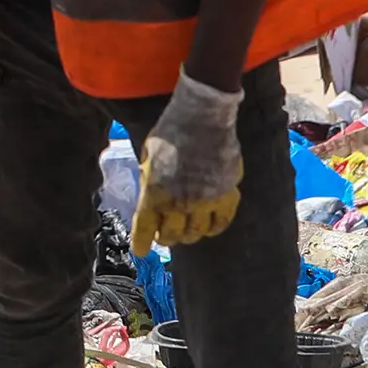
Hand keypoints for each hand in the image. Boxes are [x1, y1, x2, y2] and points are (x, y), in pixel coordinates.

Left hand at [127, 74, 244, 250]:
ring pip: (196, 233)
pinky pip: (222, 222)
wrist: (203, 117)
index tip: (140, 251)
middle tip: (165, 236)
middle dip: (166, 238)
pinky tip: (209, 227)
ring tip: (186, 232)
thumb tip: (150, 194)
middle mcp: (179, 203)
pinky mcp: (226, 195)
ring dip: (188, 236)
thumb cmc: (169, 132)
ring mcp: (205, 202)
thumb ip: (149, 180)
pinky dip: (214, 228)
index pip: (144, 229)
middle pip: (172, 235)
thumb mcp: (147, 156)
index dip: (141, 243)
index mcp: (154, 193)